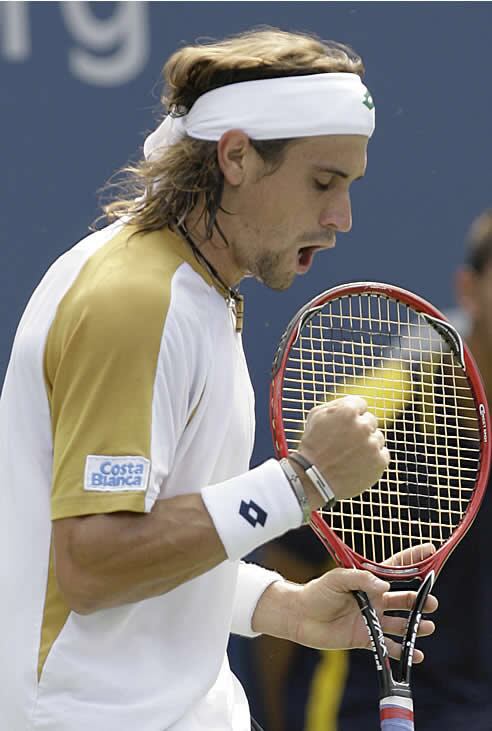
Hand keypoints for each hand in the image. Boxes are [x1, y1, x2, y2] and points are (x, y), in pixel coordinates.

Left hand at [287, 545, 437, 662]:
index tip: (431, 551)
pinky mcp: (365, 638)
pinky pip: (388, 646)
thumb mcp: (337, 578)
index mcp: (368, 581)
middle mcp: (374, 600)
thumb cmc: (317, 592)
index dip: (413, 559)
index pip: (395, 568)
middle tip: (432, 603)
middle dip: (420, 600)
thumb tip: (383, 586)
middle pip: (403, 599)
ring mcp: (371, 619)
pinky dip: (403, 651)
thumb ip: (360, 579)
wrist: (300, 616)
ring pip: (400, 623)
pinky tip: (416, 655)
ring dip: (415, 626)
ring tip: (427, 627)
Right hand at [297, 396, 389, 505]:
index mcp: (347, 411)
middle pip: (370, 421)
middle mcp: (363, 425)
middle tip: (345, 443)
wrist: (314, 479)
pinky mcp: (380, 461)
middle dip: (359, 429)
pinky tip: (357, 464)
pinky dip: (372, 459)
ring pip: (377, 438)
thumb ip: (338, 404)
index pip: (360, 404)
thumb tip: (355, 403)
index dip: (350, 416)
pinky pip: (382, 454)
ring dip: (367, 444)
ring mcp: (373, 444)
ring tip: (349, 456)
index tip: (343, 426)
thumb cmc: (313, 445)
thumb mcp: (316, 416)